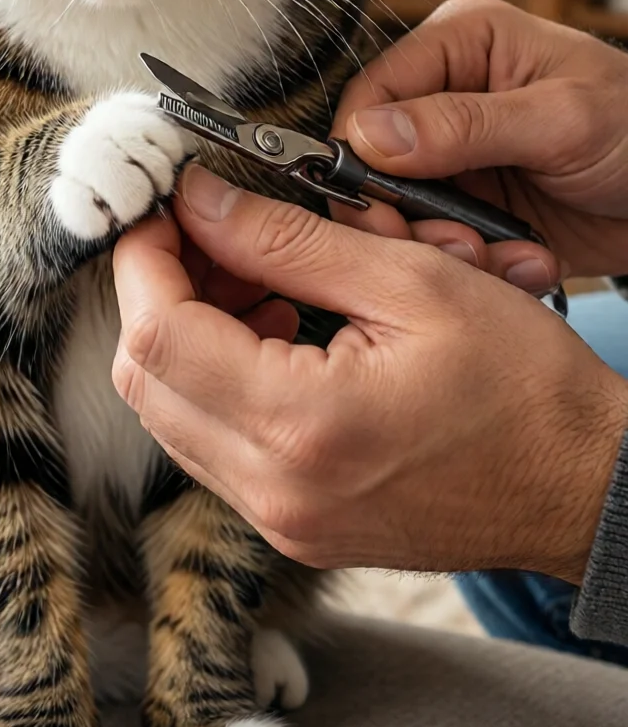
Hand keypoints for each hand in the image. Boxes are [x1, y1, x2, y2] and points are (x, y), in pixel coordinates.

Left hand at [112, 166, 627, 581]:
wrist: (582, 487)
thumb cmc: (525, 387)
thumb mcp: (412, 281)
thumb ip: (289, 239)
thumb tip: (200, 201)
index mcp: (302, 425)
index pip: (156, 334)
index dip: (144, 258)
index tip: (167, 208)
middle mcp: (274, 489)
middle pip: (144, 379)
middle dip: (160, 291)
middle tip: (212, 236)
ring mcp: (279, 518)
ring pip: (170, 414)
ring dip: (189, 334)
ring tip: (258, 280)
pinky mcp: (294, 525)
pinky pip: (213, 445)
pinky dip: (222, 378)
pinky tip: (281, 334)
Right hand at [332, 0, 627, 282]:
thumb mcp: (561, 120)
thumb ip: (463, 124)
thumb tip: (370, 133)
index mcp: (461, 43)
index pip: (371, 91)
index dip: (361, 151)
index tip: (379, 203)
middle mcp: (446, 93)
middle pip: (373, 158)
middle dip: (404, 211)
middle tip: (451, 245)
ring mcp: (456, 153)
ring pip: (400, 208)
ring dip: (442, 244)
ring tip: (497, 258)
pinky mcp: (471, 203)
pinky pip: (439, 239)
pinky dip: (473, 262)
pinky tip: (520, 262)